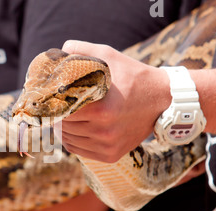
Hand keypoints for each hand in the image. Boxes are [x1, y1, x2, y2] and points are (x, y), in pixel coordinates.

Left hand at [59, 40, 170, 162]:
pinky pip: (79, 150)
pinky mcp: (110, 155)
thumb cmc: (133, 76)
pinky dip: (72, 140)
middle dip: (58, 114)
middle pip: (64, 126)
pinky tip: (74, 128)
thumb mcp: (110, 56)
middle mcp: (104, 132)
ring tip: (66, 114)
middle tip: (57, 104)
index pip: (62, 111)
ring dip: (63, 128)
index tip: (51, 96)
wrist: (163, 100)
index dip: (54, 103)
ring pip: (69, 140)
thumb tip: (61, 49)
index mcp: (102, 110)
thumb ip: (83, 50)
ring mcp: (108, 146)